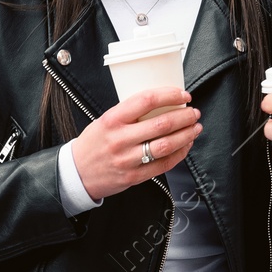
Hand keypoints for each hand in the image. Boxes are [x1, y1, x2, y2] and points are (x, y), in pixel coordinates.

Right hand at [68, 88, 199, 200]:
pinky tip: (185, 146)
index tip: (182, 95)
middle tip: (193, 112)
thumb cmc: (94, 143)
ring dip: (186, 135)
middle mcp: (120, 139)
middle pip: (161, 124)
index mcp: (112, 119)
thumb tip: (161, 103)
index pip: (146, 100)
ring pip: (166, 145)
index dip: (169, 95)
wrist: (77, 173)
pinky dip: (179, 154)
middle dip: (184, 116)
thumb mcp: (105, 120)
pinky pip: (163, 164)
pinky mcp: (134, 176)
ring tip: (195, 128)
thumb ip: (129, 113)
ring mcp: (128, 159)